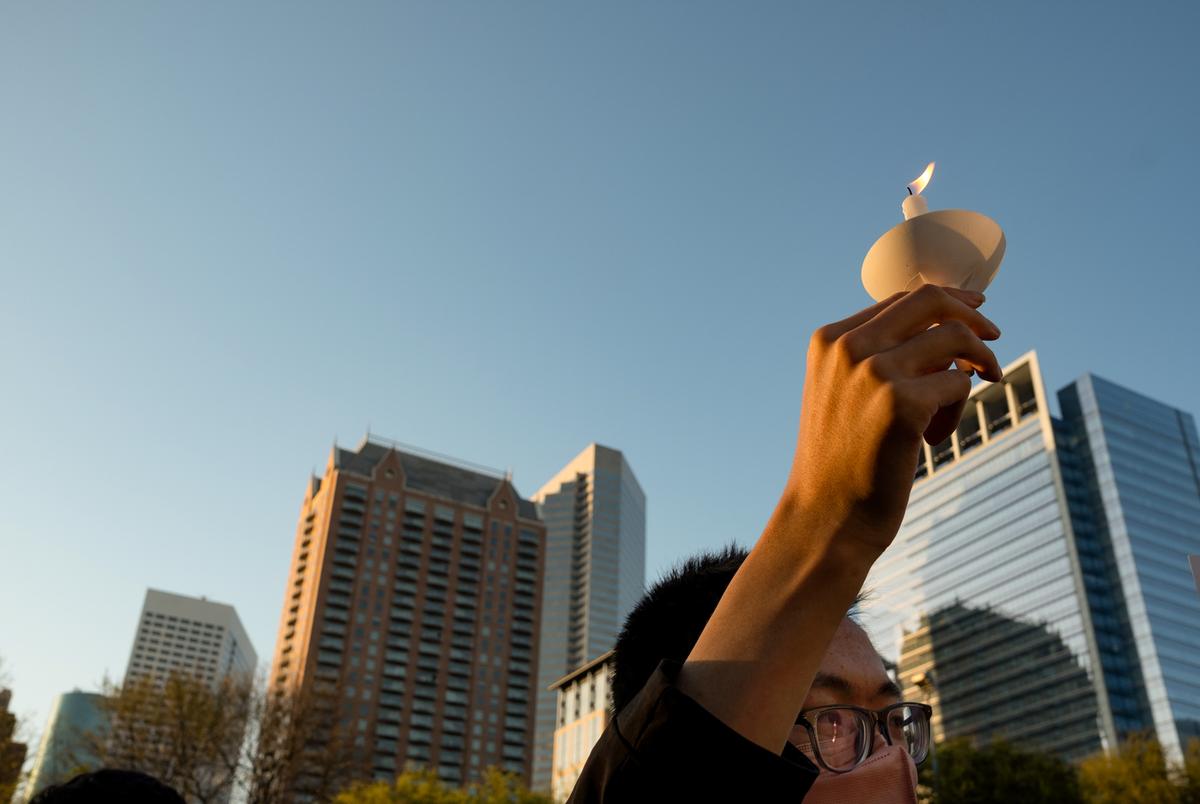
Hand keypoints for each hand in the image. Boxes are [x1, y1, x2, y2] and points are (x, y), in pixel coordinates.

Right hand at [785, 285, 1001, 555]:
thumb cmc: (841, 462)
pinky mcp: (901, 403)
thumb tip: (945, 327)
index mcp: (828, 340)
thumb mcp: (841, 394)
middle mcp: (848, 347)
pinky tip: (931, 440)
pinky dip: (957, 409)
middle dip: (974, 317)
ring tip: (953, 409)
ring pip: (954, 341)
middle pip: (931, 300)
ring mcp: (873, 372)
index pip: (900, 300)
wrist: (825, 517)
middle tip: (995, 341)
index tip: (975, 310)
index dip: (946, 301)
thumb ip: (874, 356)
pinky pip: (959, 383)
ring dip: (974, 369)